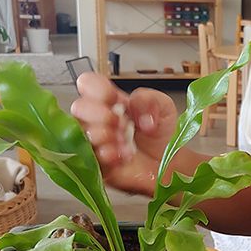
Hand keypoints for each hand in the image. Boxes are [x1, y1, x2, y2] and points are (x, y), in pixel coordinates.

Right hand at [71, 72, 177, 194]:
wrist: (171, 163)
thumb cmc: (162, 135)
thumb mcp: (163, 107)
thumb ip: (148, 99)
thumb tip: (135, 112)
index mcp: (110, 101)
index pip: (88, 85)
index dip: (97, 88)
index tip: (115, 99)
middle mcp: (99, 120)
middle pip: (79, 108)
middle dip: (99, 113)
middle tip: (119, 123)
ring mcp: (97, 143)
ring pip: (81, 133)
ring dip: (104, 135)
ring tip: (125, 142)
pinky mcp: (100, 166)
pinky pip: (91, 158)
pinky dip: (107, 155)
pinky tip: (123, 155)